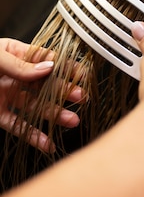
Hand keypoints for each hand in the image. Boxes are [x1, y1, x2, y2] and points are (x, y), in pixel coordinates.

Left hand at [0, 38, 83, 152]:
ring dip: (54, 115)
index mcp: (15, 53)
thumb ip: (20, 65)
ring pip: (36, 107)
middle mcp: (14, 76)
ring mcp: (7, 96)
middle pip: (44, 85)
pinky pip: (18, 126)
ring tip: (72, 121)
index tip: (82, 75)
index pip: (45, 60)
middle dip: (63, 92)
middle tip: (81, 99)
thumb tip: (50, 66)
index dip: (65, 67)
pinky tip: (47, 143)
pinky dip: (33, 136)